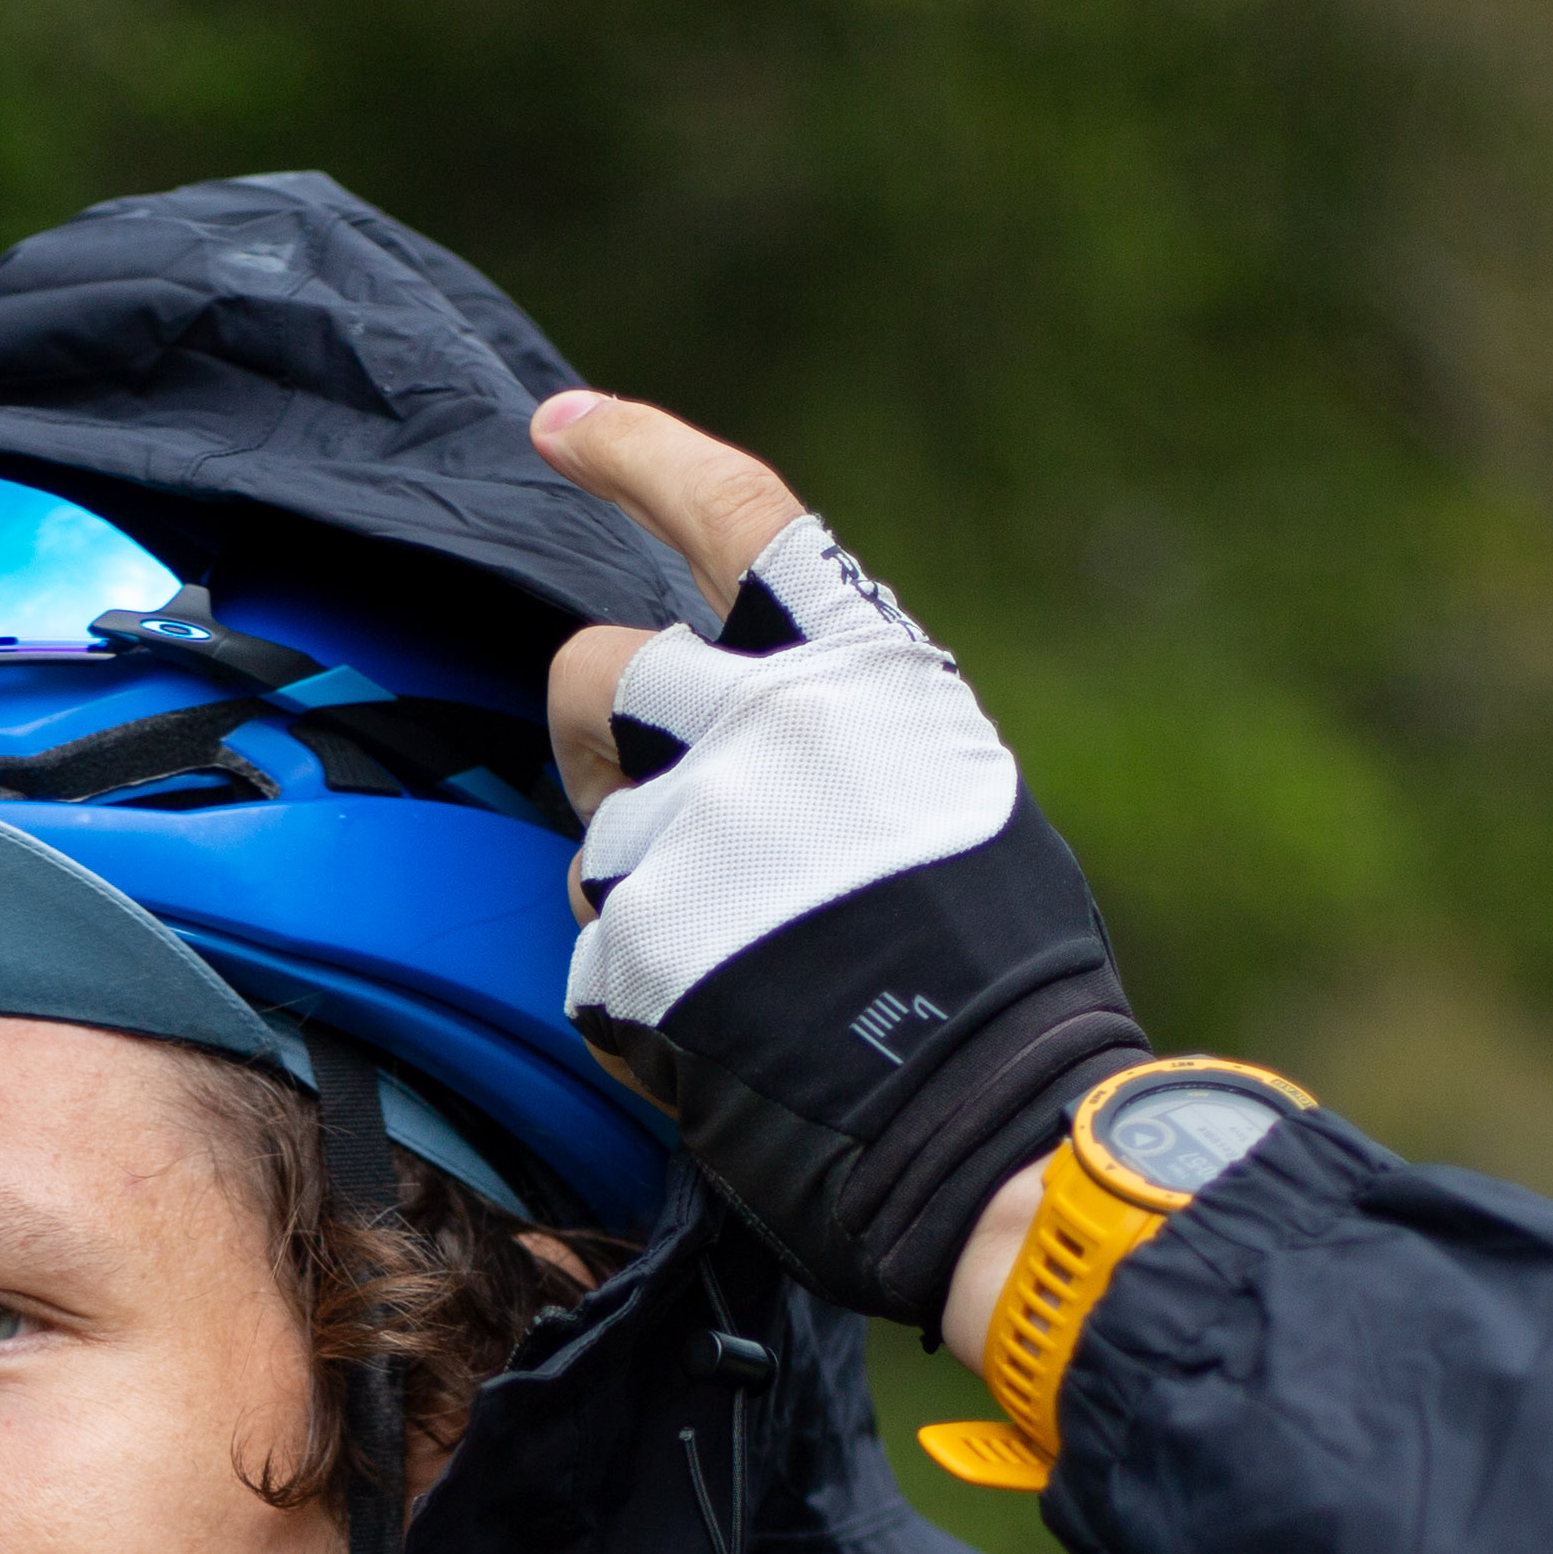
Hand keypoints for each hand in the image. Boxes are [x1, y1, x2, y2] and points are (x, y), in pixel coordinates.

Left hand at [527, 394, 1139, 1332]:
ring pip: (592, 838)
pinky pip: (594, 957)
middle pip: (595, 670)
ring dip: (638, 900)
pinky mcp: (644, 945)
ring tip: (745, 972)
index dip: (637, 453)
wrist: (995, 1128)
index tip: (557, 424)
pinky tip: (724, 1040)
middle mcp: (772, 723)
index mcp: (864, 669)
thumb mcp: (949, 788)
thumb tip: (739, 710)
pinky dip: (640, 1004)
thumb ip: (839, 724)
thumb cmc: (994, 976)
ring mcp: (700, 832)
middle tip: (639, 807)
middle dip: (594, 739)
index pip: (733, 512)